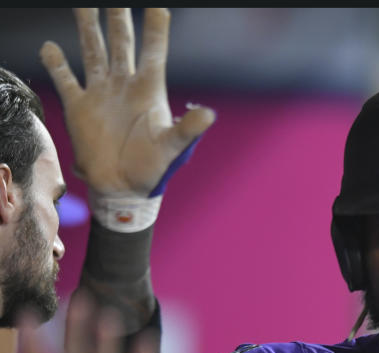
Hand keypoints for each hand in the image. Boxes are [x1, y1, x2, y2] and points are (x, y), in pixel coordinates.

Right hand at [40, 8, 214, 195]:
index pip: (153, 50)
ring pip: (93, 50)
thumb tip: (209, 115)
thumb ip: (188, 129)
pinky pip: (66, 79)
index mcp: (149, 90)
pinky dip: (56, 63)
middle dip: (119, 16)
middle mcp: (124, 85)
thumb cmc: (153, 169)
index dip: (155, 27)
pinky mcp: (79, 107)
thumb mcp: (173, 147)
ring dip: (88, 27)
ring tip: (83, 4)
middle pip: (121, 41)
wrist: (123, 189)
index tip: (158, 5)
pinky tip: (50, 47)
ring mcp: (101, 93)